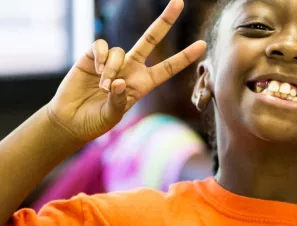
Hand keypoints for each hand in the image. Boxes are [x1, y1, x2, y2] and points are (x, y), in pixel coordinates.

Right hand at [47, 0, 205, 141]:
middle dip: (164, 21)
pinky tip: (94, 71)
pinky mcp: (92, 56)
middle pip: (151, 40)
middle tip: (179, 2)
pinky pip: (101, 46)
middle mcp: (131, 68)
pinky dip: (100, 57)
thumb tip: (119, 82)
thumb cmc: (95, 121)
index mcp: (143, 84)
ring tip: (104, 87)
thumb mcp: (112, 116)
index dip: (184, 57)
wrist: (71, 119)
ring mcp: (113, 61)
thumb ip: (119, 101)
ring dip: (111, 69)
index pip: (167, 68)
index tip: (202, 45)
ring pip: (120, 50)